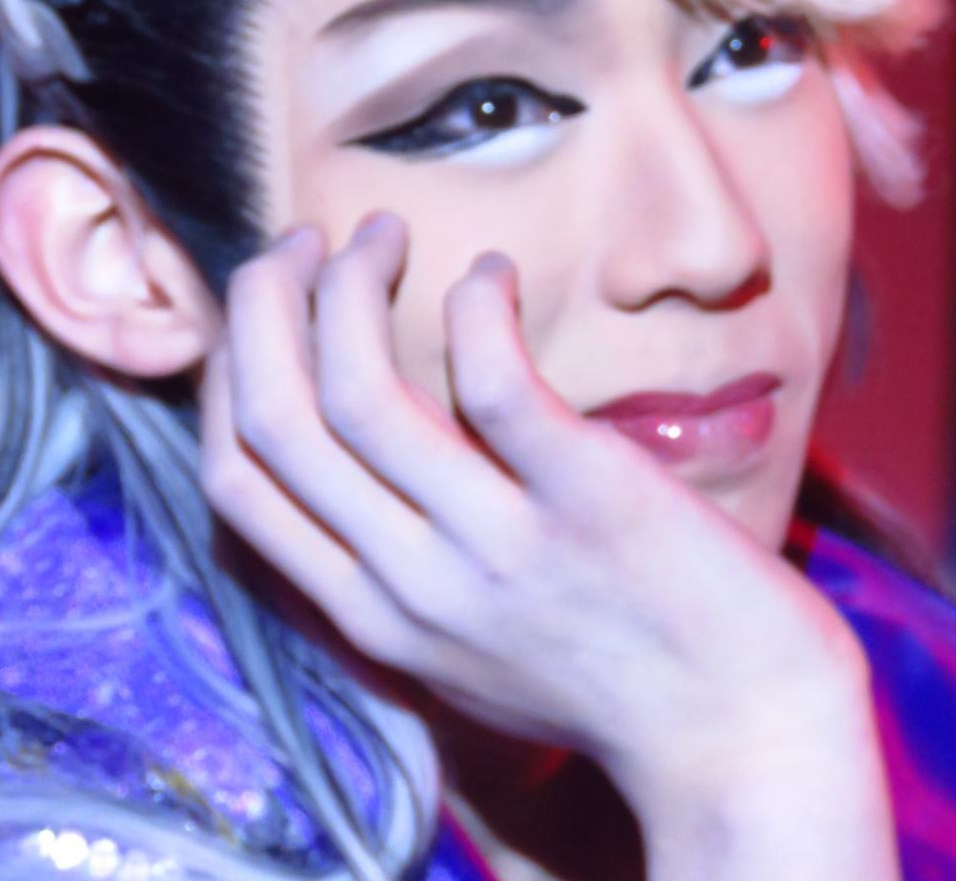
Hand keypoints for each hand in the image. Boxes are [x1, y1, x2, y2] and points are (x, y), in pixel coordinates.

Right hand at [200, 212, 872, 801]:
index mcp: (370, 617)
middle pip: (276, 420)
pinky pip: (495, 380)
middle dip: (262, 304)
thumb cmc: (607, 685)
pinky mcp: (589, 497)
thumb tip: (355, 463)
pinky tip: (491, 276)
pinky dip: (476, 307)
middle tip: (301, 241)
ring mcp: (496, 545)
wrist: (745, 740)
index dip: (229, 373)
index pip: (237, 481)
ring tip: (383, 236)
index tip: (267, 311)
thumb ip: (392, 575)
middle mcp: (410, 585)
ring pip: (358, 391)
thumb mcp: (461, 652)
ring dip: (350, 285)